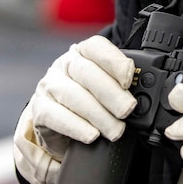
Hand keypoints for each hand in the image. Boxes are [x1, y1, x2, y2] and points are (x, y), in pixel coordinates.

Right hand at [12, 36, 136, 183]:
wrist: (62, 130)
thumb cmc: (90, 105)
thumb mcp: (107, 92)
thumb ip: (122, 88)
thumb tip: (144, 96)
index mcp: (83, 53)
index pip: (96, 47)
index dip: (113, 60)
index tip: (128, 78)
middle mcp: (64, 64)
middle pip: (86, 72)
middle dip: (111, 93)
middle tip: (127, 110)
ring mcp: (49, 85)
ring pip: (72, 94)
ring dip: (97, 114)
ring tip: (116, 130)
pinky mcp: (38, 109)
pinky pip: (54, 115)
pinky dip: (76, 127)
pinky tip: (91, 136)